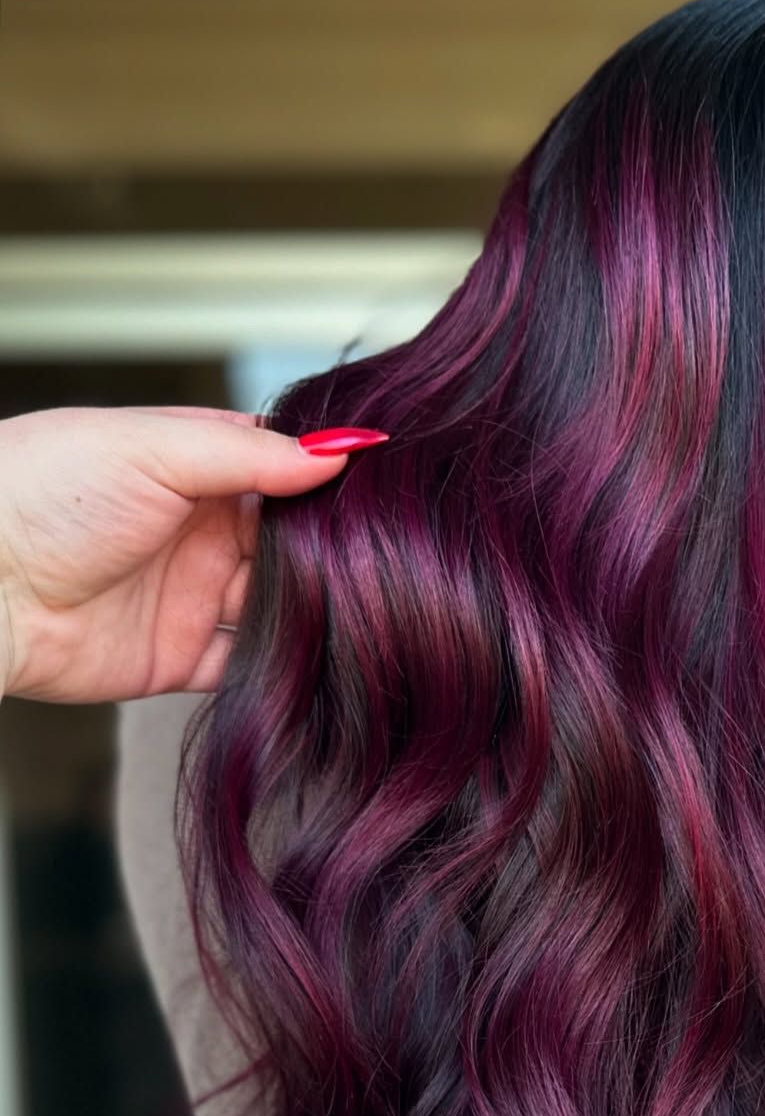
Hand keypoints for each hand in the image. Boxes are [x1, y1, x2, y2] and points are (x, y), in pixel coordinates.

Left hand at [0, 405, 384, 704]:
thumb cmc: (39, 494)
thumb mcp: (154, 448)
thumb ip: (251, 453)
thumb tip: (338, 449)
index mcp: (190, 467)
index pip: (280, 467)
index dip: (325, 476)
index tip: (374, 485)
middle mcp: (196, 532)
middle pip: (291, 543)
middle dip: (328, 550)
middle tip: (372, 556)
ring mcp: (190, 597)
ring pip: (279, 607)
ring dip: (312, 610)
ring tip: (352, 608)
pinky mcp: (177, 659)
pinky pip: (245, 667)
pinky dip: (280, 667)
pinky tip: (312, 655)